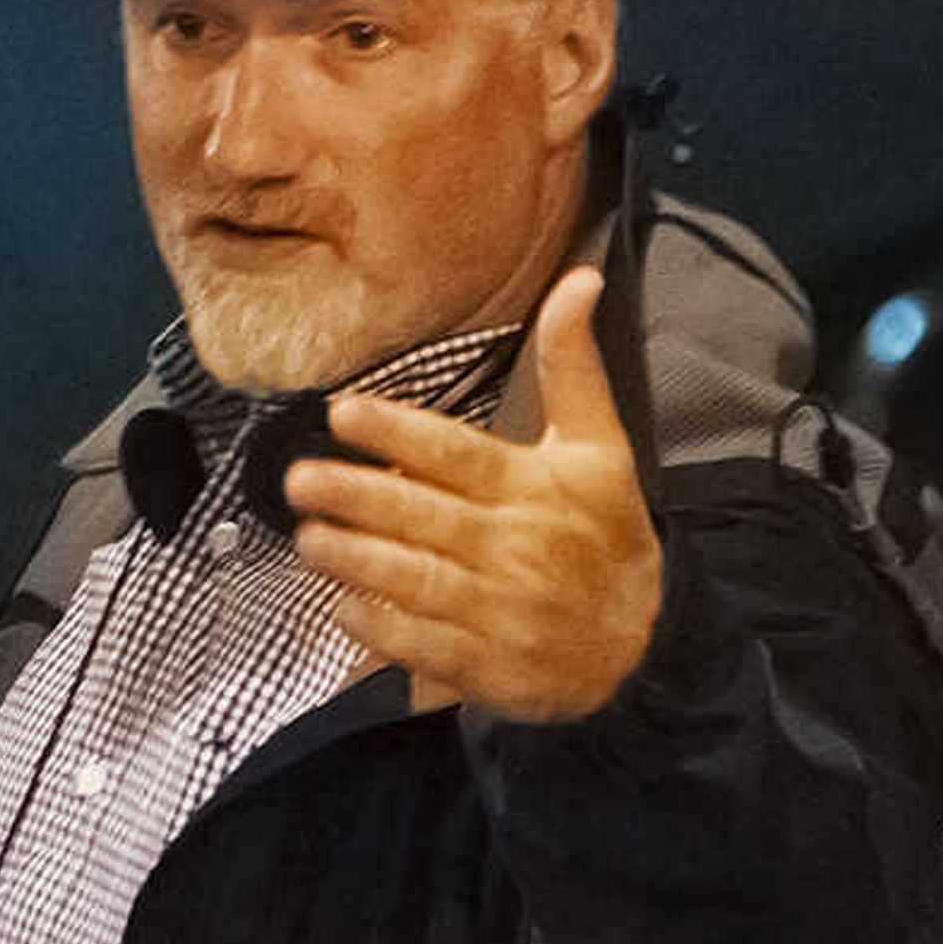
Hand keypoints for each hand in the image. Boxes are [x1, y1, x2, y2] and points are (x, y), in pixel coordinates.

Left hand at [283, 265, 661, 723]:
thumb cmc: (607, 534)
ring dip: (354, 559)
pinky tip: (339, 606)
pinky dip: (377, 627)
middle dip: (356, 496)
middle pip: (422, 516)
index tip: (341, 412)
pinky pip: (419, 643)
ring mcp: (499, 609)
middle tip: (299, 478)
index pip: (456, 452)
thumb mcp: (600, 447)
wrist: (643, 640)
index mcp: (536, 488)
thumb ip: (573, 367)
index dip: (396, 430)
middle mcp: (515, 546)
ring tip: (306, 538)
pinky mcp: (484, 663)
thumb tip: (578, 280)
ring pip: (413, 580)